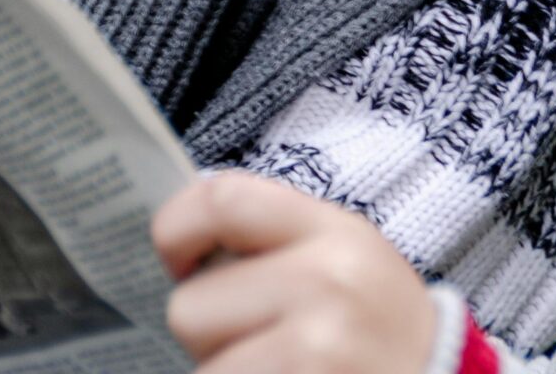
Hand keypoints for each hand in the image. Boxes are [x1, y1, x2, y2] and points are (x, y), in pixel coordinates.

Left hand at [153, 172, 436, 373]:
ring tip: (282, 368)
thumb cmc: (378, 331)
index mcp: (336, 234)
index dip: (177, 228)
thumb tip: (178, 237)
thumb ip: (275, 242)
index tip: (178, 259)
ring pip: (203, 368)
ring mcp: (317, 351)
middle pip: (190, 306)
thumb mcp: (347, 260)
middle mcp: (327, 285)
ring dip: (226, 373)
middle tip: (262, 341)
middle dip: (210, 332)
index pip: (221, 199)